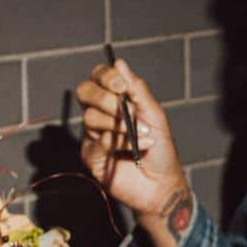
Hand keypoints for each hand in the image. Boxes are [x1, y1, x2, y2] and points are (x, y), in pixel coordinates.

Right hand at [76, 59, 194, 246]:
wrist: (162, 184)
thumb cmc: (161, 149)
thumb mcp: (154, 115)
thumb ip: (137, 90)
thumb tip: (120, 63)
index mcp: (116, 101)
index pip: (99, 78)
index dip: (106, 76)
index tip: (122, 86)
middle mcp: (101, 115)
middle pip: (84, 92)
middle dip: (105, 98)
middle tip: (127, 110)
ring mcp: (94, 135)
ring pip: (89, 117)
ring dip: (118, 125)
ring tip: (142, 137)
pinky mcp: (91, 155)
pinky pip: (95, 141)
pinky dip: (117, 143)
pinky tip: (132, 150)